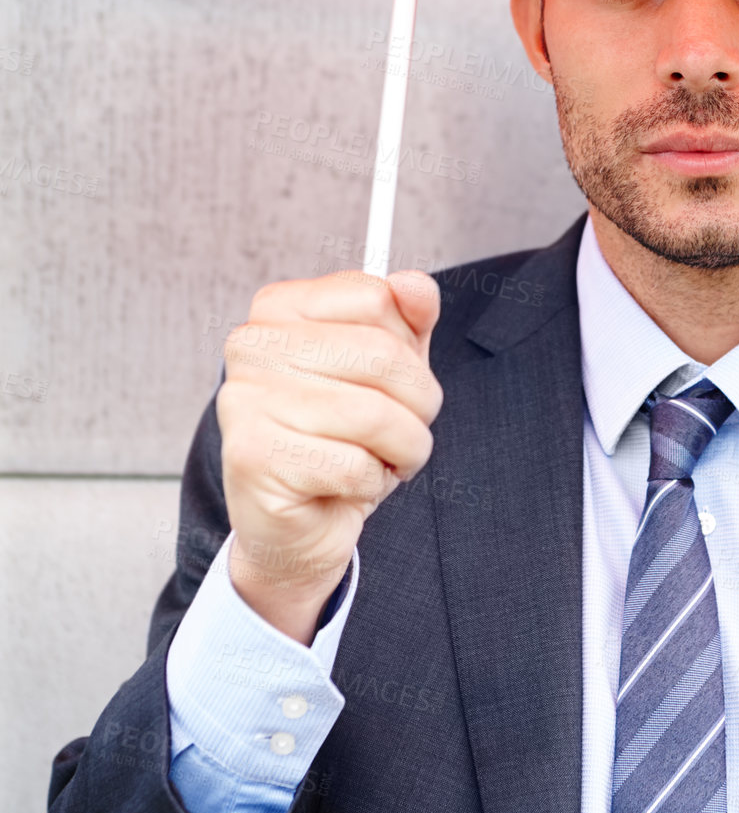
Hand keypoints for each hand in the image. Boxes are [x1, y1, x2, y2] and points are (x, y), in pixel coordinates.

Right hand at [217, 271, 441, 641]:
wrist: (299, 526)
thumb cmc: (341, 443)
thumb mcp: (387, 373)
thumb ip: (406, 321)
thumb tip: (415, 285)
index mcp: (279, 309)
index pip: (376, 298)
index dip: (408, 350)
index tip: (395, 382)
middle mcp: (252, 345)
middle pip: (383, 355)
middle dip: (418, 405)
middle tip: (403, 432)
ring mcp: (247, 400)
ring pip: (375, 415)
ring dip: (402, 449)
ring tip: (381, 460)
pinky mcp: (255, 457)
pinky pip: (354, 466)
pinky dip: (371, 483)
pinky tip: (347, 486)